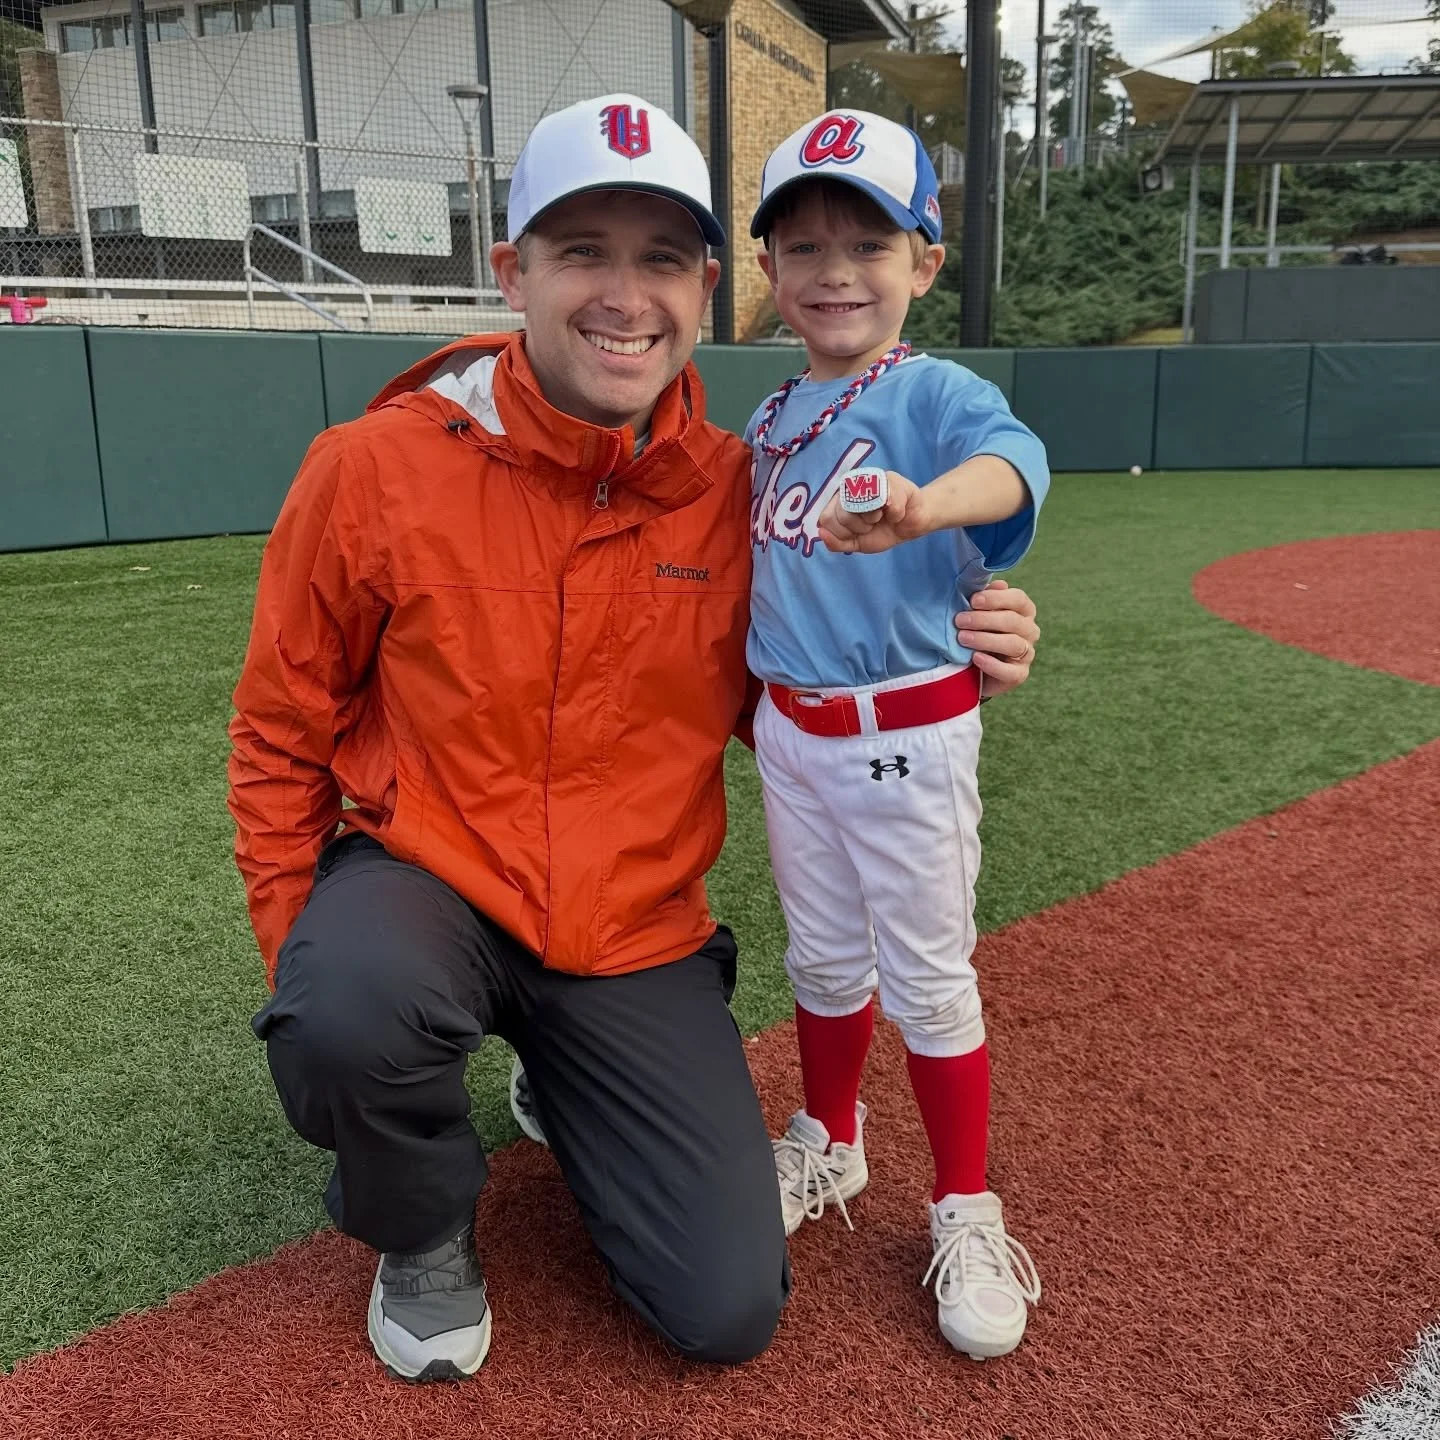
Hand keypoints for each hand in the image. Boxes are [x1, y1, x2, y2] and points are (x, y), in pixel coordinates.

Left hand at [818, 472, 931, 553]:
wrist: (911, 525)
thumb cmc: (881, 530)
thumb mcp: (855, 542)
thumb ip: (836, 542)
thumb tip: (821, 532)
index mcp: (838, 500)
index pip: (826, 518)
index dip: (843, 532)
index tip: (857, 532)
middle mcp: (850, 486)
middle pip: (842, 514)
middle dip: (859, 527)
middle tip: (872, 523)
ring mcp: (869, 480)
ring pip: (861, 507)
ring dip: (875, 520)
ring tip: (883, 515)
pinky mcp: (890, 479)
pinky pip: (888, 505)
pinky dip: (896, 516)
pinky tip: (897, 511)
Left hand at [956, 579, 1038, 697]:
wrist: (975, 670)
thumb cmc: (979, 632)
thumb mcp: (979, 614)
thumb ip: (985, 599)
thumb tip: (996, 584)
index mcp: (1023, 611)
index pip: (1018, 599)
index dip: (996, 599)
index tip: (973, 600)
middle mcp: (1029, 630)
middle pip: (1013, 621)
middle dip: (984, 619)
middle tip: (960, 620)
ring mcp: (1027, 653)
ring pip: (1012, 644)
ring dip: (985, 639)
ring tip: (962, 638)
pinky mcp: (1019, 674)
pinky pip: (1010, 671)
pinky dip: (992, 664)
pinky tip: (975, 658)